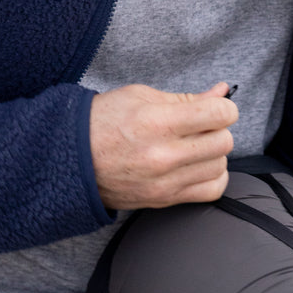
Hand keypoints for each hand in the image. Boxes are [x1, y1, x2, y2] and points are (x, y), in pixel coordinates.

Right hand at [89, 82, 237, 209]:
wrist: (68, 161)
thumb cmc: (101, 122)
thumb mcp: (141, 96)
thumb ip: (186, 97)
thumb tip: (222, 92)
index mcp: (157, 122)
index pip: (219, 114)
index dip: (224, 107)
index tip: (215, 108)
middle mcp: (163, 155)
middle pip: (224, 142)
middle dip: (218, 129)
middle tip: (201, 126)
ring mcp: (165, 182)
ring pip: (220, 166)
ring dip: (214, 153)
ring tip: (194, 146)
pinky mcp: (164, 200)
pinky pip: (212, 191)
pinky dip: (213, 177)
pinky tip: (199, 166)